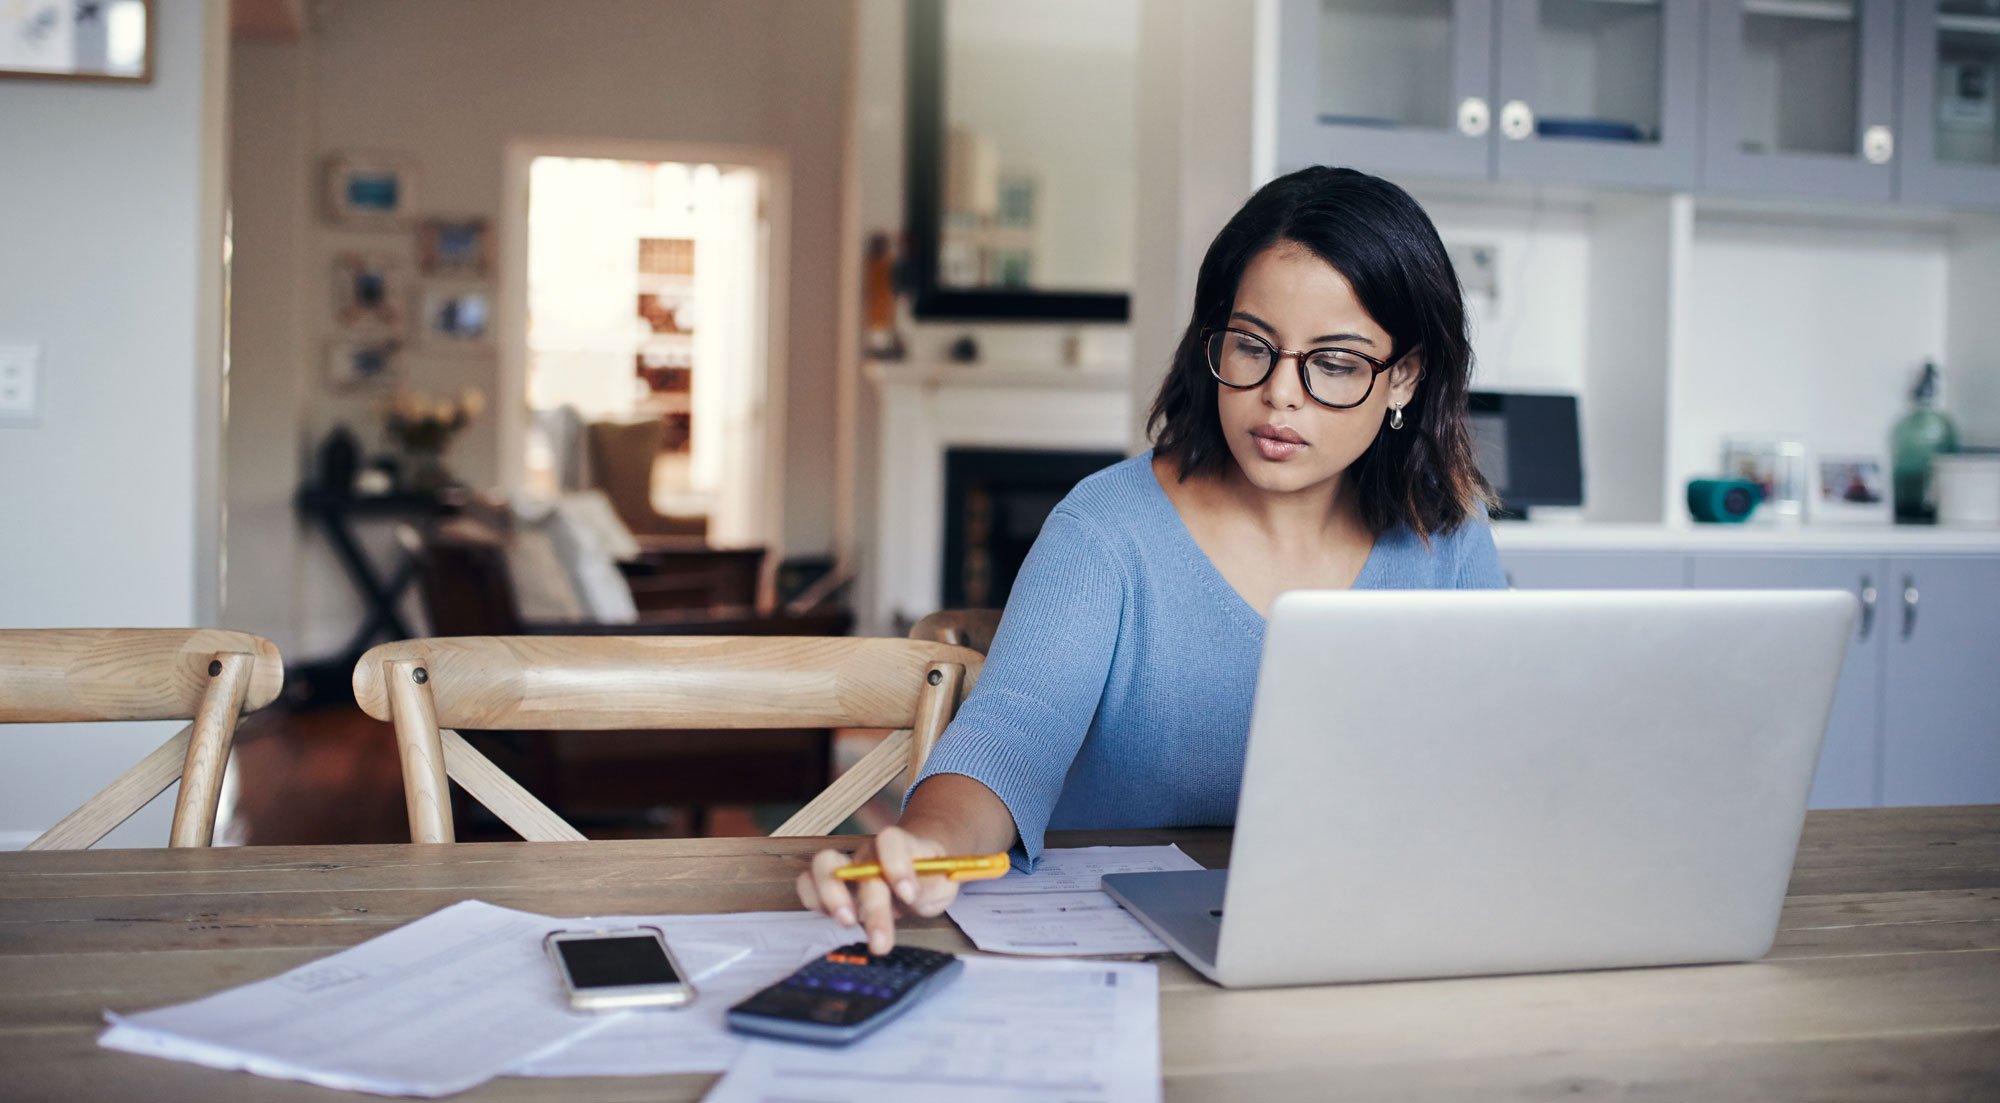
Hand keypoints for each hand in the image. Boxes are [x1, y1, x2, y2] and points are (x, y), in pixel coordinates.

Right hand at [796, 826, 960, 954]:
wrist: (918, 873)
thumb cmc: (930, 879)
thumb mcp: (944, 884)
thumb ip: (932, 886)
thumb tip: (910, 896)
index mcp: (902, 846)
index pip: (891, 840)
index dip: (896, 865)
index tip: (908, 894)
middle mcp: (871, 853)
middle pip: (859, 865)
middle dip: (871, 905)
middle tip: (880, 940)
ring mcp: (848, 866)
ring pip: (823, 864)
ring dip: (831, 896)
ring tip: (848, 922)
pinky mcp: (831, 885)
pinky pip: (807, 883)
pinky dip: (813, 901)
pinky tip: (834, 920)